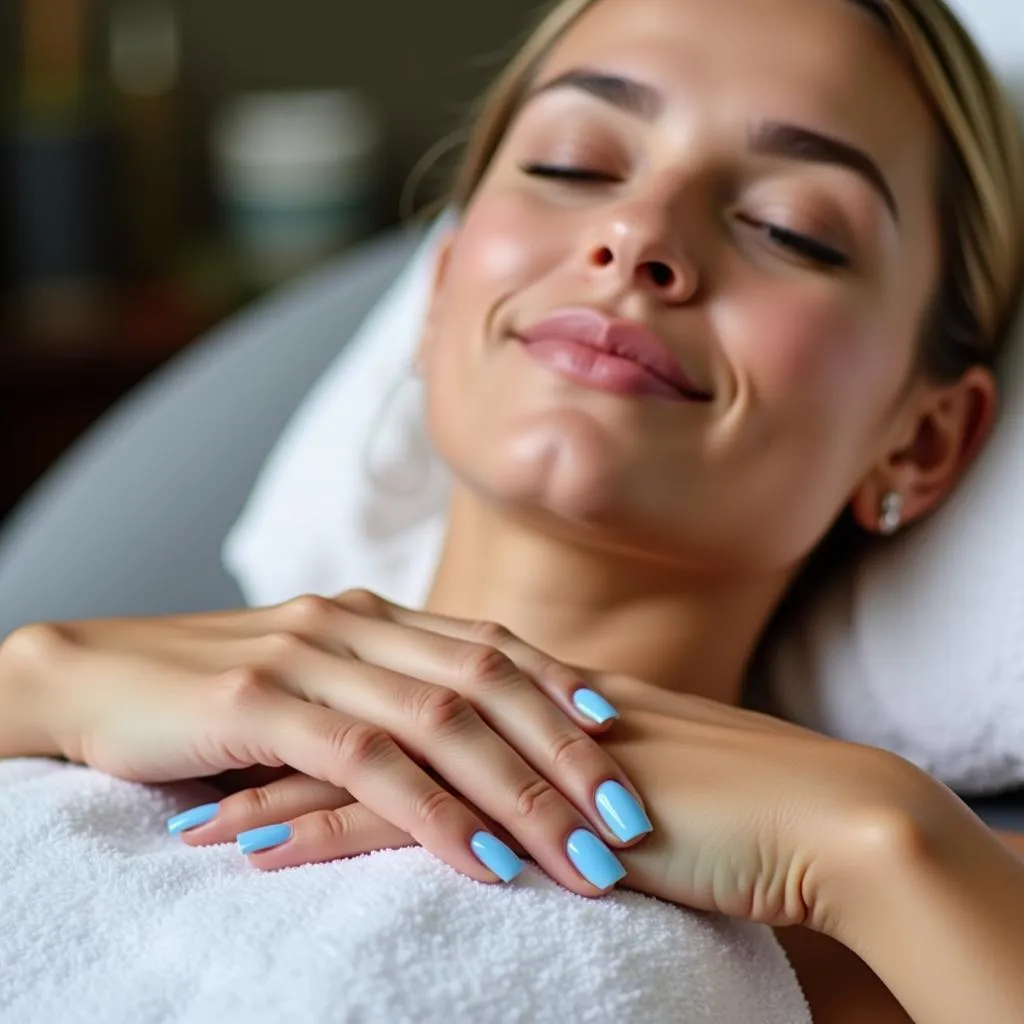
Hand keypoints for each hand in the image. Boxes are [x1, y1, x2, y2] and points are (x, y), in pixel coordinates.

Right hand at [6, 591, 650, 895]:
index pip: (491, 646)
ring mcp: (313, 657)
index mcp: (375, 614)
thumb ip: (380, 691)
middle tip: (632, 817)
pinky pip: (372, 762)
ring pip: (444, 722)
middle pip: (489, 682)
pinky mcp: (264, 702)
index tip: (626, 734)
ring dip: (521, 795)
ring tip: (583, 859)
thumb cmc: (211, 691)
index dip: (561, 687)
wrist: (94, 675)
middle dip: (568, 753)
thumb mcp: (312, 681)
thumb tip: (458, 729)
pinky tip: (482, 860)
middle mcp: (356, 622)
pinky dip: (436, 813)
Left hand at [215, 671, 942, 933]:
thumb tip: (528, 793)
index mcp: (529, 695)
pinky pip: (392, 815)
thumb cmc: (734, 807)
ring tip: (191, 819)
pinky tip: (251, 855)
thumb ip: (571, 772)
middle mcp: (508, 707)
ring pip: (360, 759)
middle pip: (364, 713)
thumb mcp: (631, 777)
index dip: (329, 717)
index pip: (403, 698)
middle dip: (276, 743)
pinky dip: (313, 833)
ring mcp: (509, 751)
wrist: (812, 816)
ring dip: (270, 789)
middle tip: (194, 762)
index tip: (261, 742)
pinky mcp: (517, 804)